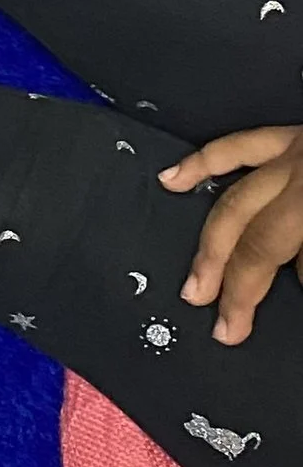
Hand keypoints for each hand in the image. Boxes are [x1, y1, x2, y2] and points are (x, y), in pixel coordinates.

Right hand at [162, 127, 302, 345]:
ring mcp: (297, 151)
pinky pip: (241, 146)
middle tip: (219, 318)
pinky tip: (177, 178)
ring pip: (237, 195)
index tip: (238, 331)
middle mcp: (302, 174)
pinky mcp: (297, 135)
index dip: (254, 295)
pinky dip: (206, 162)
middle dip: (232, 278)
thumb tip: (302, 278)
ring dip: (212, 239)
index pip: (280, 258)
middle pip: (254, 231)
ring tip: (194, 279)